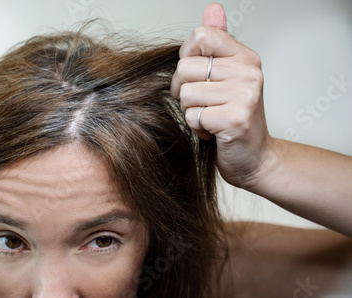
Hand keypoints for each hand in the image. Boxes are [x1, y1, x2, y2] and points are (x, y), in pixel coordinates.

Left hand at [170, 3, 271, 187]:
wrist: (255, 156)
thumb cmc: (235, 116)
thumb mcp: (227, 76)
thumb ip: (217, 43)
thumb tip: (213, 9)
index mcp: (244, 56)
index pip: (200, 36)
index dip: (186, 57)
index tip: (196, 75)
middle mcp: (248, 71)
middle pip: (185, 67)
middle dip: (184, 90)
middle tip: (203, 102)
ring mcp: (244, 94)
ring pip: (185, 93)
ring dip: (191, 111)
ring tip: (210, 116)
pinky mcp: (235, 118)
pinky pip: (192, 115)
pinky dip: (197, 127)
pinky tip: (213, 130)